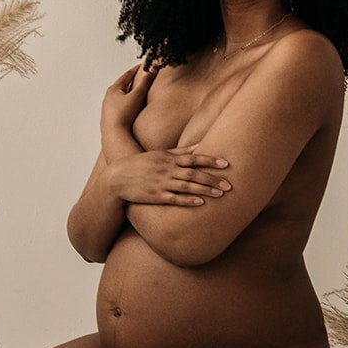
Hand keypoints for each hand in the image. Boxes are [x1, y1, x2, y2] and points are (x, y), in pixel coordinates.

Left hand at [101, 63, 155, 131]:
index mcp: (113, 90)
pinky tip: (130, 108)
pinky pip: (118, 107)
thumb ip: (145, 82)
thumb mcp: (137, 96)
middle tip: (139, 77)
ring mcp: (107, 109)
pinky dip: (125, 104)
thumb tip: (151, 69)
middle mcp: (108, 98)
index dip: (136, 70)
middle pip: (121, 86)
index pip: (126, 75)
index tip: (142, 66)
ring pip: (119, 97)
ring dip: (127, 93)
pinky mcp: (110, 118)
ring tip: (135, 92)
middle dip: (130, 81)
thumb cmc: (124, 115)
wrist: (115, 135)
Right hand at [106, 144, 231, 206]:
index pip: (194, 158)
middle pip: (194, 174)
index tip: (226, 163)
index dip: (210, 160)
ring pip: (187, 187)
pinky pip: (175, 199)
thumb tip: (200, 145)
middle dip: (213, 179)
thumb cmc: (141, 164)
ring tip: (220, 194)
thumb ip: (180, 151)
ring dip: (205, 190)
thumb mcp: (160, 154)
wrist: (118, 178)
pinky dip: (188, 201)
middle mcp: (167, 170)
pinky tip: (200, 203)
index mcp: (169, 159)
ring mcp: (162, 184)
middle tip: (230, 184)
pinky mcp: (156, 196)